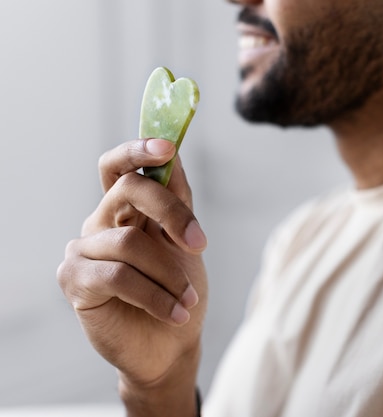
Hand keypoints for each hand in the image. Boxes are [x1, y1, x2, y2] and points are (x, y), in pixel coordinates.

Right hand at [57, 139, 207, 414]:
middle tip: (198, 243)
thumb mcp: (185, 244)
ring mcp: (84, 250)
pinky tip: (175, 312)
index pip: (121, 167)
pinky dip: (155, 295)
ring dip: (170, 274)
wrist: (171, 344)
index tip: (167, 147)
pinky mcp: (75, 281)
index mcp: (127, 209)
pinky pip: (118, 276)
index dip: (139, 150)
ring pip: (130, 241)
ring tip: (188, 300)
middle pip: (128, 189)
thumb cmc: (179, 290)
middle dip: (170, 211)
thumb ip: (177, 202)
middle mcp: (102, 222)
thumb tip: (173, 157)